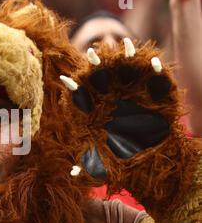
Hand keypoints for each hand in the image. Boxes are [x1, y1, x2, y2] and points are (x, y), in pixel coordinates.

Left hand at [63, 39, 198, 217]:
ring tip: (124, 46)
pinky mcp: (154, 93)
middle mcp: (111, 97)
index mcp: (95, 110)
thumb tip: (70, 176)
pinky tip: (152, 63)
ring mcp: (133, 92)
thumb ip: (86, 169)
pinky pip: (155, 77)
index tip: (66, 81)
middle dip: (96, 63)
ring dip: (125, 56)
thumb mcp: (101, 165)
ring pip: (127, 69)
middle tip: (91, 54)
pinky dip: (155, 68)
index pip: (80, 95)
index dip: (73, 87)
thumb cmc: (122, 158)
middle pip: (100, 75)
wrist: (153, 160)